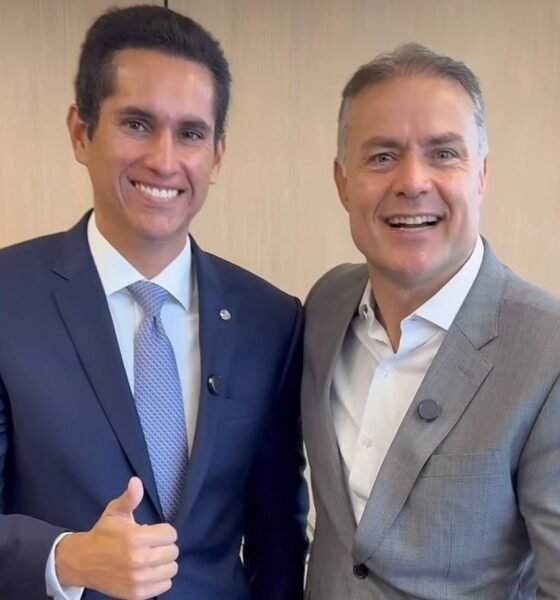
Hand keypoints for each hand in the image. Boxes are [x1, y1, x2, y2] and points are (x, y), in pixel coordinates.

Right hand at [56, 477, 178, 599]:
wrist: (83, 561)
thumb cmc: (104, 534)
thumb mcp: (116, 512)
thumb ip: (130, 498)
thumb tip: (136, 481)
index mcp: (136, 538)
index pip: (170, 534)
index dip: (165, 531)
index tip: (155, 532)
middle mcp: (138, 560)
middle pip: (173, 551)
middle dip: (165, 546)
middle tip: (153, 545)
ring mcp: (138, 579)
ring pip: (171, 569)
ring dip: (164, 562)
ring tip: (152, 557)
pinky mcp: (137, 594)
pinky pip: (164, 585)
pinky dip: (161, 578)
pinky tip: (150, 571)